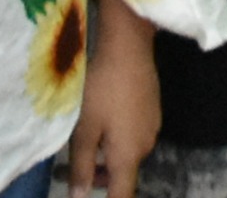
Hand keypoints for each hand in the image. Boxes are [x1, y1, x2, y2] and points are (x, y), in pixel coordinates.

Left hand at [61, 0, 158, 193]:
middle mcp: (145, 146)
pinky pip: (135, 134)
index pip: (122, 195)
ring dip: (108, 155)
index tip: (91, 196)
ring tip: (85, 140)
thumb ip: (81, 166)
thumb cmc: (100, 88)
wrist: (128, 45)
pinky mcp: (153, 108)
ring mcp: (152, 126)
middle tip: (73, 168)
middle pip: (124, 174)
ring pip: (129, 153)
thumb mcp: (84, 128)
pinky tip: (103, 117)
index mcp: (127, 156)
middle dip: (102, 178)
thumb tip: (80, 197)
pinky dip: (118, 137)